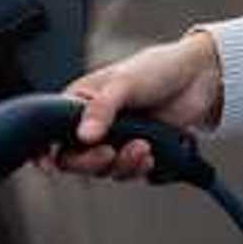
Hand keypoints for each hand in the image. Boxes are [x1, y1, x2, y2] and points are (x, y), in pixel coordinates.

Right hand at [48, 31, 223, 180]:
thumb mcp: (124, 83)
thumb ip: (101, 109)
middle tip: (109, 152)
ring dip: (123, 164)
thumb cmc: (156, 69)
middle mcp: (94, 125)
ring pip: (104, 170)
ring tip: (143, 145)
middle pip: (75, 161)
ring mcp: (115, 141)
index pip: (51, 133)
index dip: (44, 151)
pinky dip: (140, 168)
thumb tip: (83, 135)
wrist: (197, 79)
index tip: (48, 165)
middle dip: (93, 162)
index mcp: (79, 104)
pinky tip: (152, 152)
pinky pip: (129, 173)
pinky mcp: (136, 153)